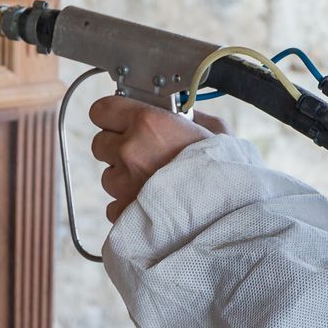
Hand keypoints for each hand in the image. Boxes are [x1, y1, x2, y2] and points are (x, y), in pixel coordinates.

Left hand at [90, 97, 228, 221]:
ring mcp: (123, 184)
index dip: (113, 116)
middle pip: (100, 143)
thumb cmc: (226, 174)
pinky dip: (128, 206)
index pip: (102, 110)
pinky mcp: (122, 212)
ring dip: (125, 178)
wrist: (228, 218)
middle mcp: (130, 150)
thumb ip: (194, 118)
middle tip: (144, 154)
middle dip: (118, 148)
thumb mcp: (217, 132)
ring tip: (154, 184)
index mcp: (148, 123)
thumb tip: (183, 114)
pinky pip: (114, 206)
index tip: (123, 121)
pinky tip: (153, 204)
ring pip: (108, 176)